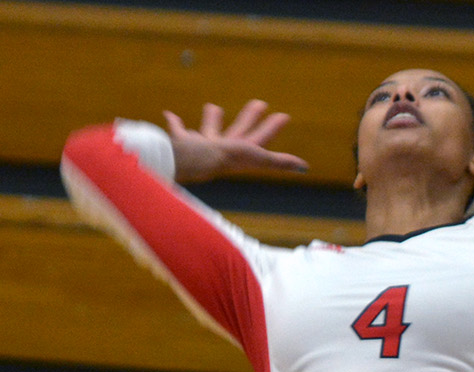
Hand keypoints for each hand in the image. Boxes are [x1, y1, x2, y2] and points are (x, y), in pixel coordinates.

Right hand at [165, 100, 308, 183]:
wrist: (191, 160)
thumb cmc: (224, 159)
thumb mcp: (257, 158)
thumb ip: (278, 162)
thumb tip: (305, 167)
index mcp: (239, 154)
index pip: (261, 140)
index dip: (272, 129)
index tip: (283, 115)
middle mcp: (221, 152)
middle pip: (239, 131)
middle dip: (250, 118)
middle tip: (260, 102)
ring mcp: (201, 148)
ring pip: (209, 130)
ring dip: (213, 119)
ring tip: (213, 106)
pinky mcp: (181, 143)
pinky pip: (177, 131)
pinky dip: (174, 123)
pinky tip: (169, 114)